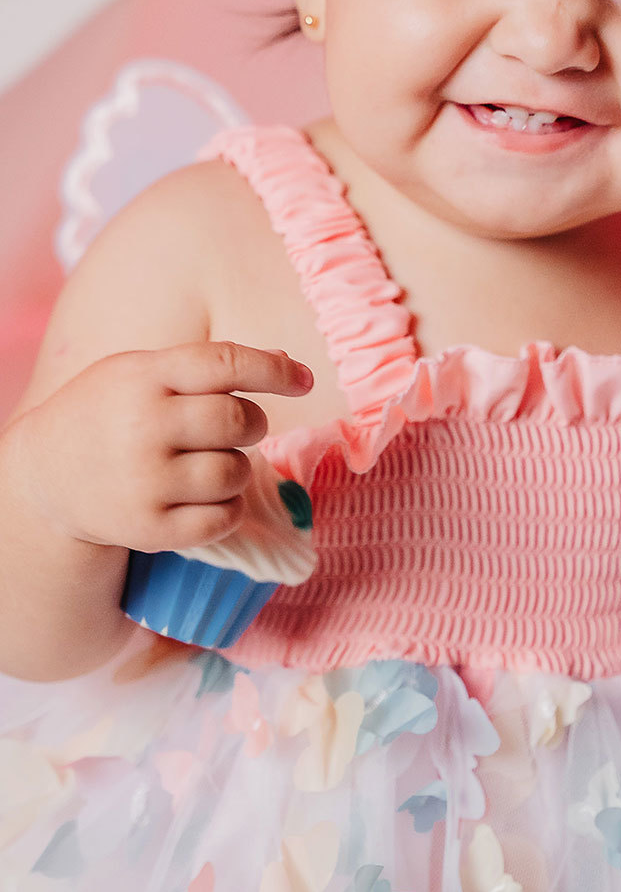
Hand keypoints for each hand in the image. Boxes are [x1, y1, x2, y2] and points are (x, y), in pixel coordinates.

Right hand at [13, 342, 313, 553]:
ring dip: (238, 467)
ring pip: (234, 472)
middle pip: (239, 420)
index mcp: (144, 377)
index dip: (275, 369)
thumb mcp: (139, 372)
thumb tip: (286, 363)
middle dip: (252, 423)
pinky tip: (205, 496)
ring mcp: (145, 481)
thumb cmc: (108, 413)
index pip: (226, 363)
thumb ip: (203, 366)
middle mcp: (143, 426)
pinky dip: (228, 507)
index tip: (303, 380)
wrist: (46, 475)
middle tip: (236, 427)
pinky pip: (223, 518)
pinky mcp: (150, 528)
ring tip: (210, 462)